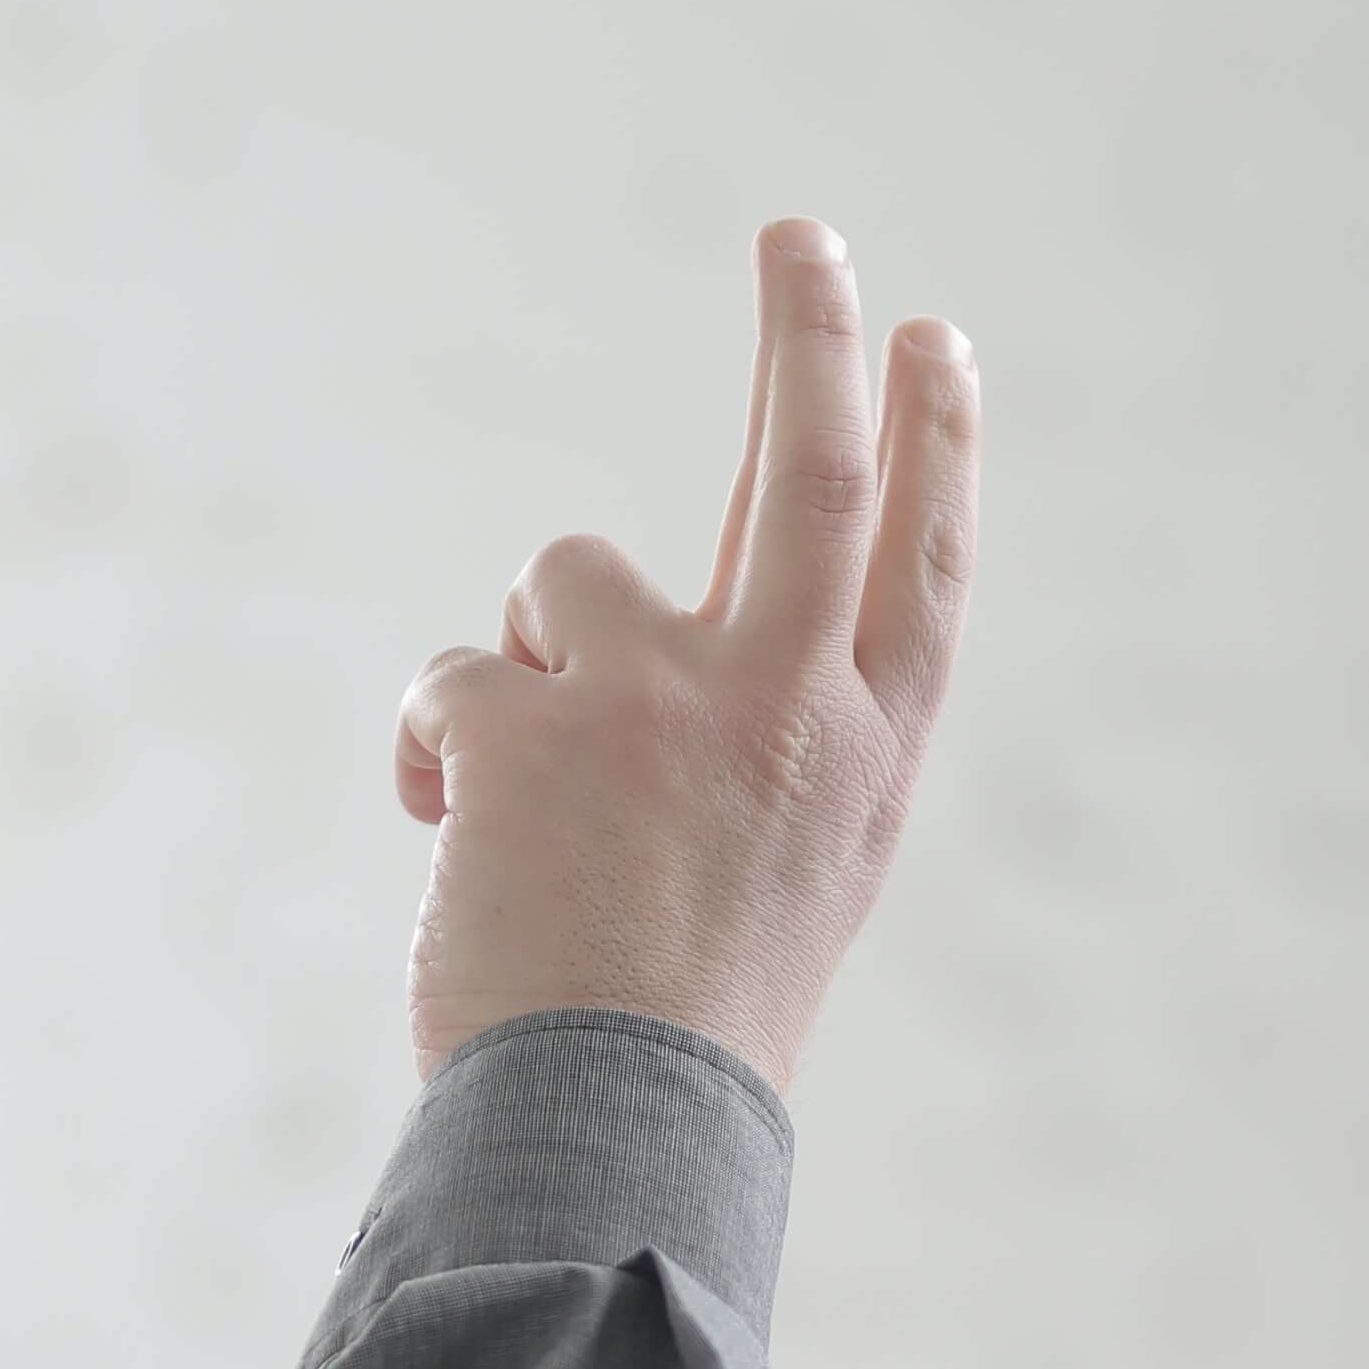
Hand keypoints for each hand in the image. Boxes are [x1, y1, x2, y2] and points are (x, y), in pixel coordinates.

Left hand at [388, 220, 983, 1089]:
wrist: (611, 1135)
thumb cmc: (686, 1027)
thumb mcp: (791, 874)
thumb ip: (769, 737)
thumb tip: (653, 621)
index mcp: (864, 758)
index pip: (920, 562)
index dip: (935, 442)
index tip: (938, 337)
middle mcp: (785, 709)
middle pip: (810, 472)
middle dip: (809, 336)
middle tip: (801, 234)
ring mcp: (659, 707)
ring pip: (566, 577)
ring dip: (526, 652)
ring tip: (528, 797)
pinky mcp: (527, 728)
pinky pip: (454, 674)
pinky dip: (430, 745)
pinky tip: (442, 832)